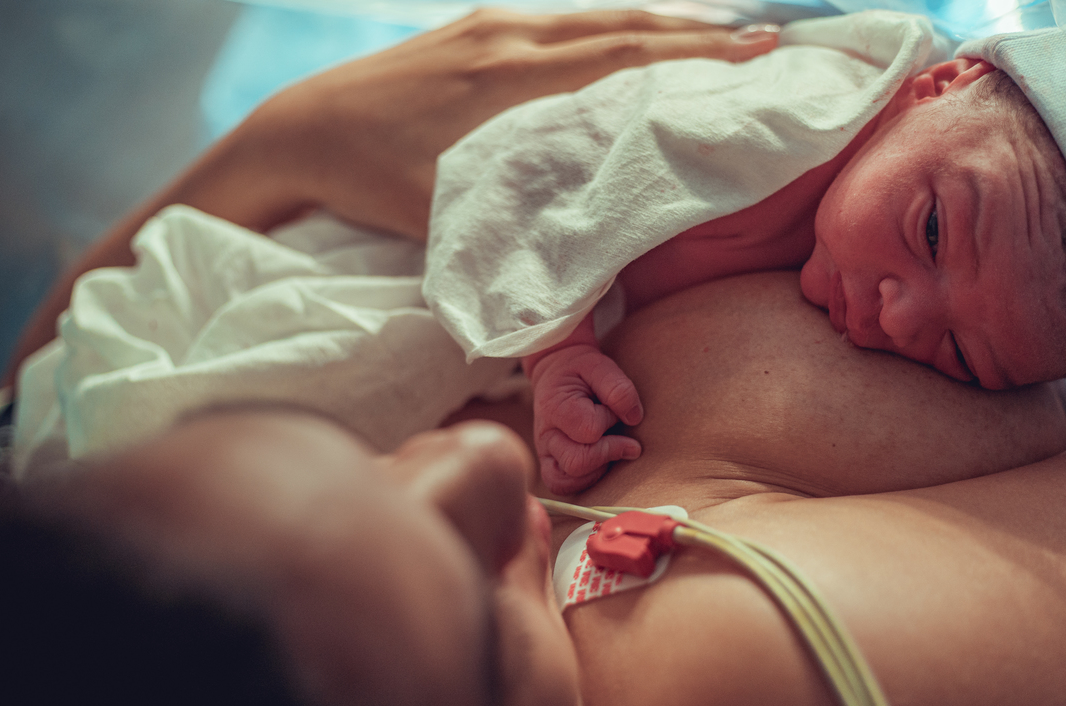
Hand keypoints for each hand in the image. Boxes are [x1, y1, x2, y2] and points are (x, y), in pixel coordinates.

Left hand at [247, 8, 779, 239]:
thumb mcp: (448, 226)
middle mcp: (510, 38)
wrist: (300, 132)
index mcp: (513, 81)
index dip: (695, 57)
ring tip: (715, 36)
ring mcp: (489, 26)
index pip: (623, 58)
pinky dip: (609, 26)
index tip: (759, 54)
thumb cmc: (371, 181)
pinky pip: (560, 20)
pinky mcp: (471, 28)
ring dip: (658, 24)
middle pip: (623, 24)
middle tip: (765, 41)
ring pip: (594, 16)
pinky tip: (628, 37)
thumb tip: (581, 317)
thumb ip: (517, 258)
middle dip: (698, 32)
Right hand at [530, 343, 643, 494]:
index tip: (613, 410)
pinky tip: (599, 463)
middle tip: (624, 438)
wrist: (556, 372)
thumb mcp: (600, 366)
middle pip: (578, 462)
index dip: (609, 421)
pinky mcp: (549, 462)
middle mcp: (545, 433)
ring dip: (598, 469)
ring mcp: (545, 451)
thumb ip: (618, 388)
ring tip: (609, 449)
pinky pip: (561, 485)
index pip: (590, 430)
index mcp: (555, 406)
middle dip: (609, 451)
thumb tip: (634, 418)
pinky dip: (584, 481)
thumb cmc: (579, 370)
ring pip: (569, 479)